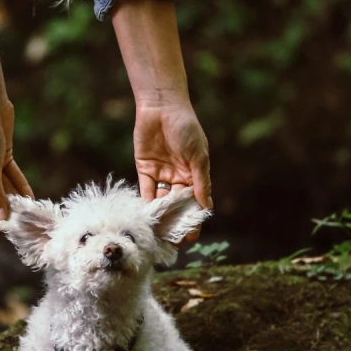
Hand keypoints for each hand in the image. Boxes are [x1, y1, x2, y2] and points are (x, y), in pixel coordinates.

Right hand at [0, 100, 33, 229]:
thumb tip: (0, 218)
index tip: (2, 227)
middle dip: (3, 210)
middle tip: (20, 221)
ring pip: (2, 189)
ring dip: (14, 199)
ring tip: (28, 211)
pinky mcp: (1, 157)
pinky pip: (10, 177)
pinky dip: (19, 186)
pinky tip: (30, 197)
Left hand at [134, 102, 211, 241]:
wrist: (162, 107)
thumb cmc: (186, 128)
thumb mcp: (198, 156)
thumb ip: (200, 182)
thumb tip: (206, 206)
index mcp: (195, 173)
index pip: (195, 201)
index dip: (193, 219)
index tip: (191, 237)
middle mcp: (178, 176)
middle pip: (177, 204)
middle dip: (175, 222)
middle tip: (172, 242)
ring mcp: (161, 173)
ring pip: (160, 200)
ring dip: (159, 216)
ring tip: (158, 235)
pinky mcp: (145, 168)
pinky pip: (145, 190)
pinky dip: (145, 203)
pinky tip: (146, 217)